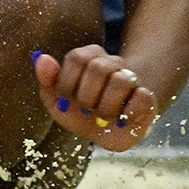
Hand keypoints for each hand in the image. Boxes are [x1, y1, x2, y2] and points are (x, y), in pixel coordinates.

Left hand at [33, 46, 157, 150]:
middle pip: (98, 67)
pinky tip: (121, 119)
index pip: (77, 57)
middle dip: (86, 97)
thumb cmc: (80, 113)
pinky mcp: (147, 96)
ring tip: (103, 116)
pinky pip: (141, 97)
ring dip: (106, 107)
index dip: (68, 82)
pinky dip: (127, 113)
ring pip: (120, 80)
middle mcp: (111, 63)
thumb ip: (47, 81)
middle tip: (86, 109)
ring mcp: (131, 78)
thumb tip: (41, 57)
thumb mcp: (57, 102)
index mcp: (88, 58)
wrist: (108, 131)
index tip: (66, 99)